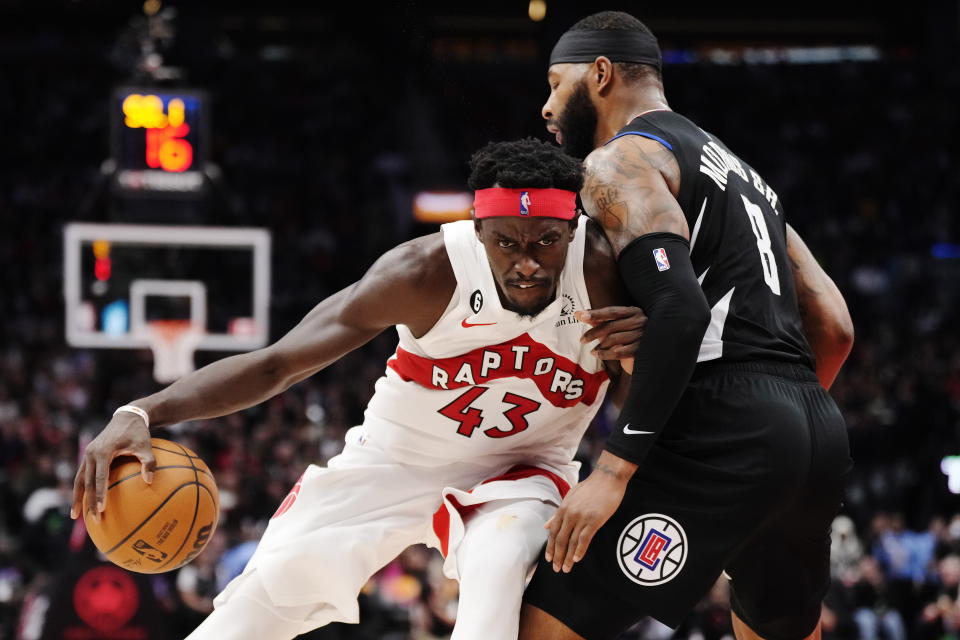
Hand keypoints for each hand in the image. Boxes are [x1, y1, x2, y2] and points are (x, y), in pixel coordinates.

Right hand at [71, 412, 154, 520]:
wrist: (128, 416)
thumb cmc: (139, 433)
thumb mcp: (146, 445)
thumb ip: (149, 462)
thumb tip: (149, 481)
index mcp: (103, 451)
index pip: (100, 478)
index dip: (100, 494)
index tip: (101, 509)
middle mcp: (91, 453)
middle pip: (86, 482)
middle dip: (87, 502)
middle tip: (94, 519)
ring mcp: (87, 454)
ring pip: (79, 480)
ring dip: (77, 497)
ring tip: (75, 516)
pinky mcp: (88, 456)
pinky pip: (82, 475)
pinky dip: (81, 489)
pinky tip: (83, 501)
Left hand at [544, 452, 634, 572]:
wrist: (607, 478)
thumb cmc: (591, 487)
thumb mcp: (570, 497)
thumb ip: (558, 513)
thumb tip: (546, 525)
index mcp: (563, 508)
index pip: (553, 531)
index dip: (550, 546)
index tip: (549, 558)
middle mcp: (569, 514)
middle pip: (560, 539)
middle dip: (557, 555)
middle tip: (556, 568)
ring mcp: (581, 517)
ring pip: (571, 541)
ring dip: (567, 557)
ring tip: (565, 568)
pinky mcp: (594, 520)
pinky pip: (584, 538)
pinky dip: (580, 550)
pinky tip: (577, 559)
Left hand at [575, 306, 645, 365]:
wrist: (645, 358)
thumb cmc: (627, 338)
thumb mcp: (614, 326)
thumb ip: (598, 319)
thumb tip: (578, 314)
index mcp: (633, 312)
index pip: (612, 311)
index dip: (596, 314)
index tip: (581, 316)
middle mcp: (640, 321)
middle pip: (611, 326)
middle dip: (593, 333)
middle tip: (582, 340)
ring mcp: (642, 336)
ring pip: (614, 339)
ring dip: (600, 346)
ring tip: (592, 351)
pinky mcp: (641, 350)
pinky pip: (619, 352)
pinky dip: (605, 354)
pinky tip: (598, 355)